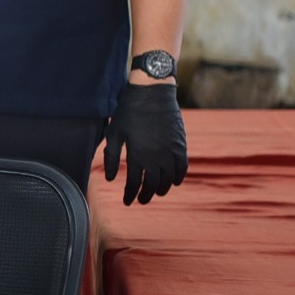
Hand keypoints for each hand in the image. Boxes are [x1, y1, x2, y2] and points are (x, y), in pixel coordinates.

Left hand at [104, 81, 188, 204]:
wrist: (152, 92)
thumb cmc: (129, 111)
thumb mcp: (114, 133)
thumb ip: (111, 157)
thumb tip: (111, 179)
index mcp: (137, 155)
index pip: (134, 184)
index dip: (130, 195)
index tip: (127, 201)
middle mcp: (156, 157)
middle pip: (153, 184)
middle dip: (146, 195)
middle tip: (142, 200)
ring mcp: (170, 151)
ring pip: (169, 179)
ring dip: (162, 189)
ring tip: (156, 192)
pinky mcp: (180, 145)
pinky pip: (182, 167)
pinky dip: (178, 177)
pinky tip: (173, 182)